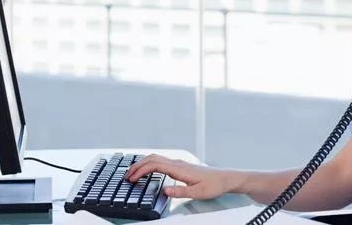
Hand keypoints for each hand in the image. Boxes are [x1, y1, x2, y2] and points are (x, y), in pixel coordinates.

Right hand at [124, 154, 242, 198]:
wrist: (225, 178)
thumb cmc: (213, 185)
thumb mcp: (197, 192)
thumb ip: (180, 191)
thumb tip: (165, 190)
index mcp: (179, 169)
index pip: (155, 165)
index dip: (141, 171)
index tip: (132, 178)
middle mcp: (178, 163)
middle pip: (153, 159)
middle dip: (137, 166)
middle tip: (126, 175)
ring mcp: (179, 163)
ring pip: (156, 158)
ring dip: (143, 163)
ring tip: (133, 172)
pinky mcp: (180, 166)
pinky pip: (161, 161)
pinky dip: (150, 164)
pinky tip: (148, 170)